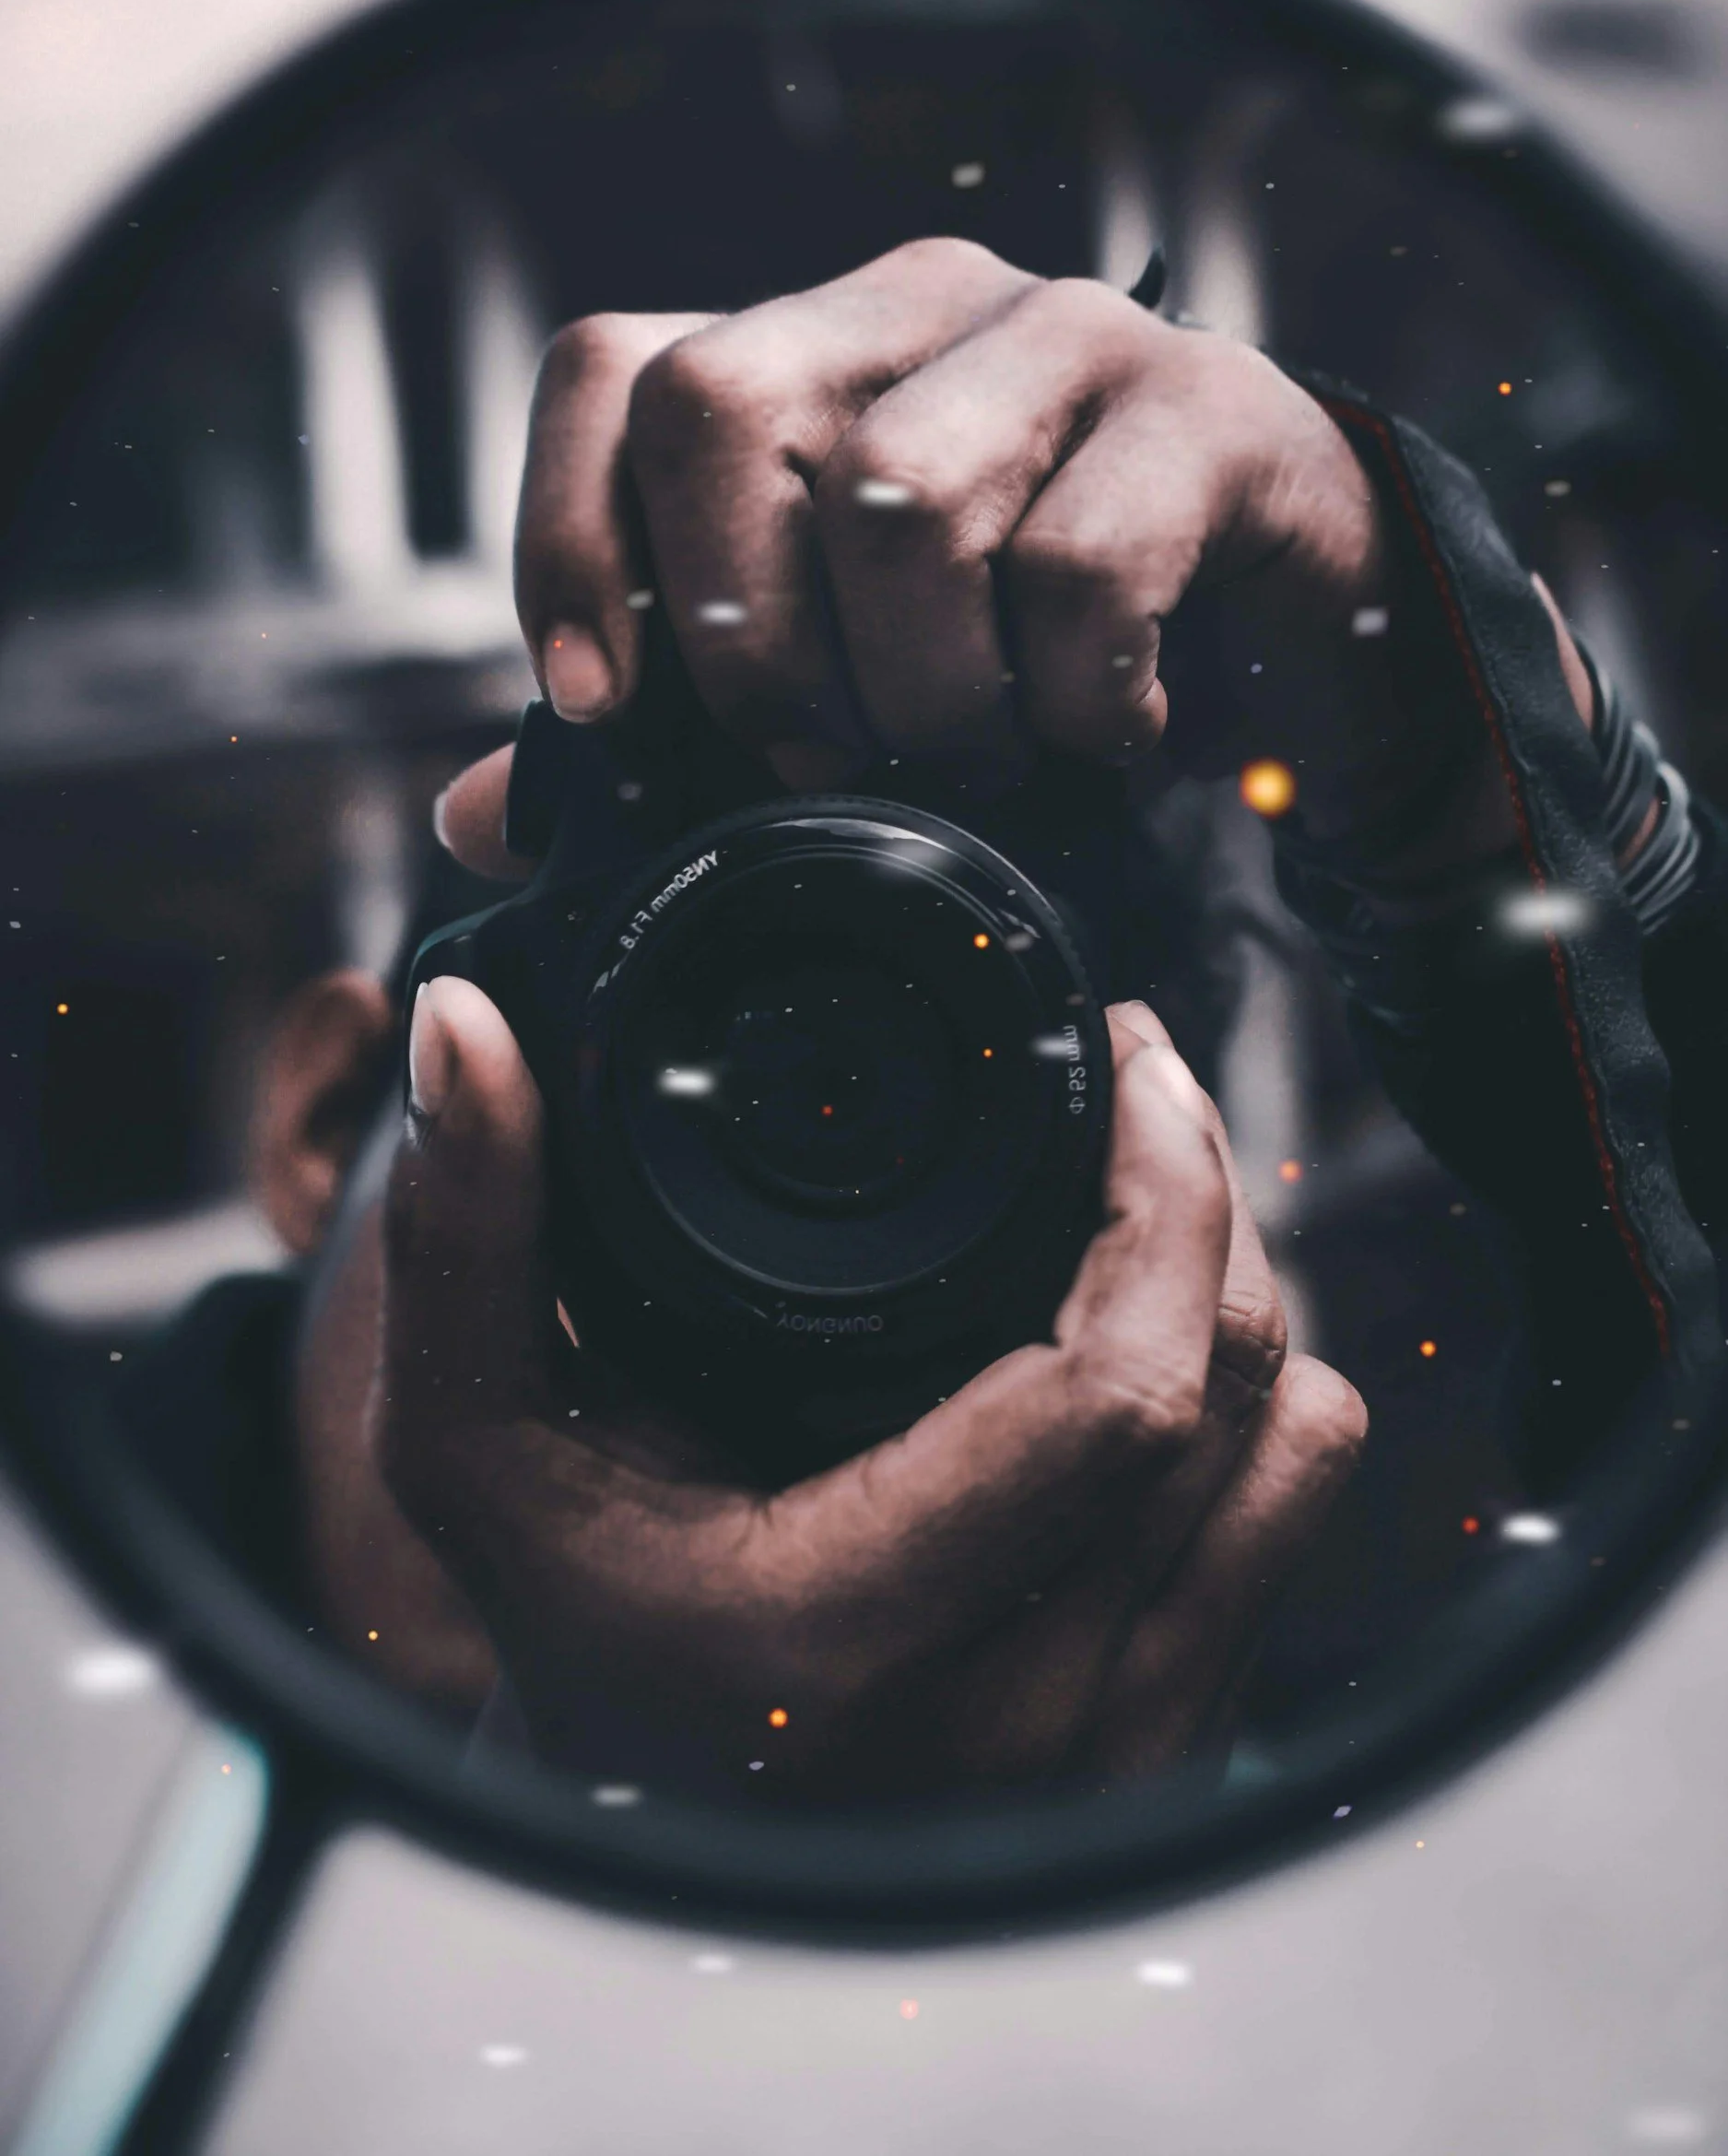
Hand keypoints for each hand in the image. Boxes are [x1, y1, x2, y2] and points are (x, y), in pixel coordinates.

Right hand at [379, 982, 1363, 1798]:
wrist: (656, 1844)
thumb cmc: (575, 1646)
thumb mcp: (480, 1453)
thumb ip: (467, 1239)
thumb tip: (462, 1025)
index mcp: (870, 1634)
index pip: (1124, 1396)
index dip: (1163, 1200)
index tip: (1125, 1064)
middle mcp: (1033, 1717)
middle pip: (1236, 1393)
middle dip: (1212, 1196)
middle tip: (1136, 1082)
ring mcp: (1126, 1748)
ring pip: (1296, 1453)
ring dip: (1247, 1292)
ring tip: (1152, 1201)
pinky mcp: (1178, 1750)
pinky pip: (1290, 1525)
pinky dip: (1255, 1405)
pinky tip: (1162, 1344)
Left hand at [508, 236, 1514, 886]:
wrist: (1310, 633)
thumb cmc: (1049, 655)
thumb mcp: (845, 689)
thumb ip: (677, 732)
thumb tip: (481, 820)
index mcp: (811, 353)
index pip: (616, 370)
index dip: (569, 539)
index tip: (598, 712)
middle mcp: (922, 309)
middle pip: (723, 400)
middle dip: (746, 638)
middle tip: (816, 761)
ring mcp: (1073, 339)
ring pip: (901, 496)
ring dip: (924, 694)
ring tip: (984, 756)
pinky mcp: (1213, 414)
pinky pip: (1084, 567)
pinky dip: (1074, 704)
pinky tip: (1106, 740)